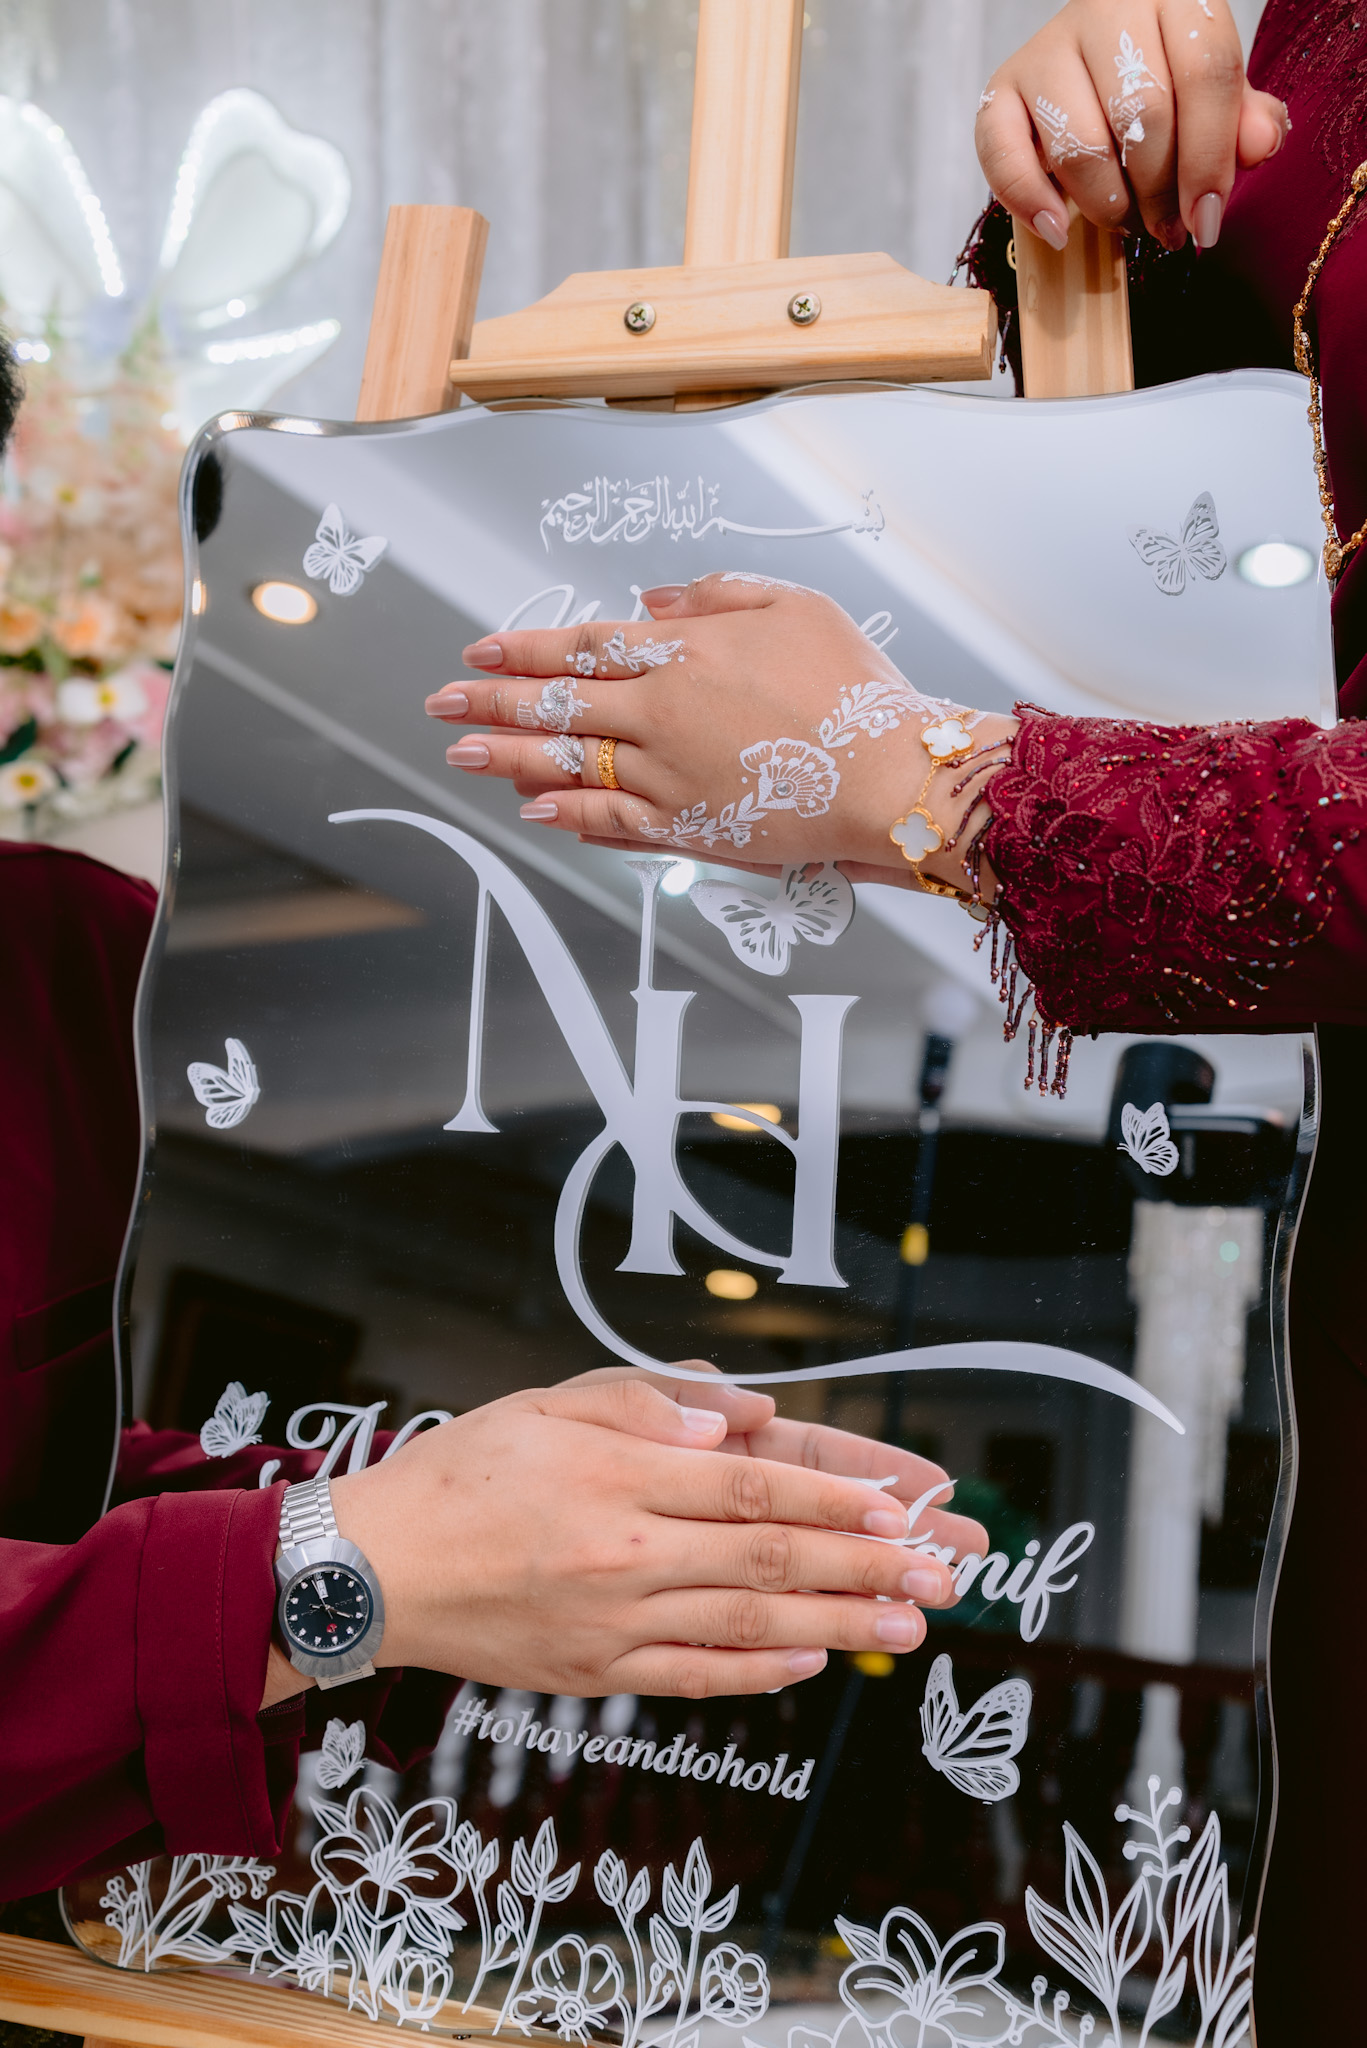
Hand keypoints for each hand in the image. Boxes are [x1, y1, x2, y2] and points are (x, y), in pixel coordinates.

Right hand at [309, 1371, 984, 1700]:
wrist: (369, 1571)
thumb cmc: (462, 1471)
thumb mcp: (547, 1402)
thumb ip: (645, 1400)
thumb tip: (739, 1416)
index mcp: (616, 1476)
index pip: (751, 1488)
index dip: (834, 1499)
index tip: (901, 1504)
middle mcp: (624, 1554)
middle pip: (769, 1561)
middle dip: (867, 1565)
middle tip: (943, 1568)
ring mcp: (612, 1623)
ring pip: (749, 1626)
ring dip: (840, 1626)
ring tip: (912, 1625)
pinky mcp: (596, 1673)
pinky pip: (694, 1676)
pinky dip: (761, 1675)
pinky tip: (815, 1664)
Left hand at [425, 576, 1015, 894]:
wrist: (894, 775)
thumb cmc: (857, 687)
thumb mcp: (795, 605)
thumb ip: (713, 596)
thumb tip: (647, 602)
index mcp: (685, 652)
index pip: (583, 646)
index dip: (526, 647)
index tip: (480, 648)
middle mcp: (663, 712)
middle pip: (559, 702)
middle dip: (492, 700)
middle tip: (441, 701)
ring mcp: (670, 775)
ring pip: (570, 762)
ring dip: (510, 757)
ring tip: (463, 755)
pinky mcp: (689, 828)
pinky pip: (612, 821)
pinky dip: (568, 814)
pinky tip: (533, 808)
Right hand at [975, 0, 1288, 253]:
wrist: (1096, 65)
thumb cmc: (1163, 85)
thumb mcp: (1213, 97)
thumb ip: (1244, 120)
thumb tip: (1260, 145)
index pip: (1205, 72)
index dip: (1211, 158)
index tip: (1207, 220)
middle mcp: (1106, 8)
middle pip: (1142, 112)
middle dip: (1159, 190)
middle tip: (1166, 228)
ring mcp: (1046, 48)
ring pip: (1079, 144)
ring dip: (1107, 204)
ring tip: (1123, 222)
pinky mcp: (999, 88)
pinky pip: (1002, 153)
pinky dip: (1030, 202)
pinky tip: (1058, 229)